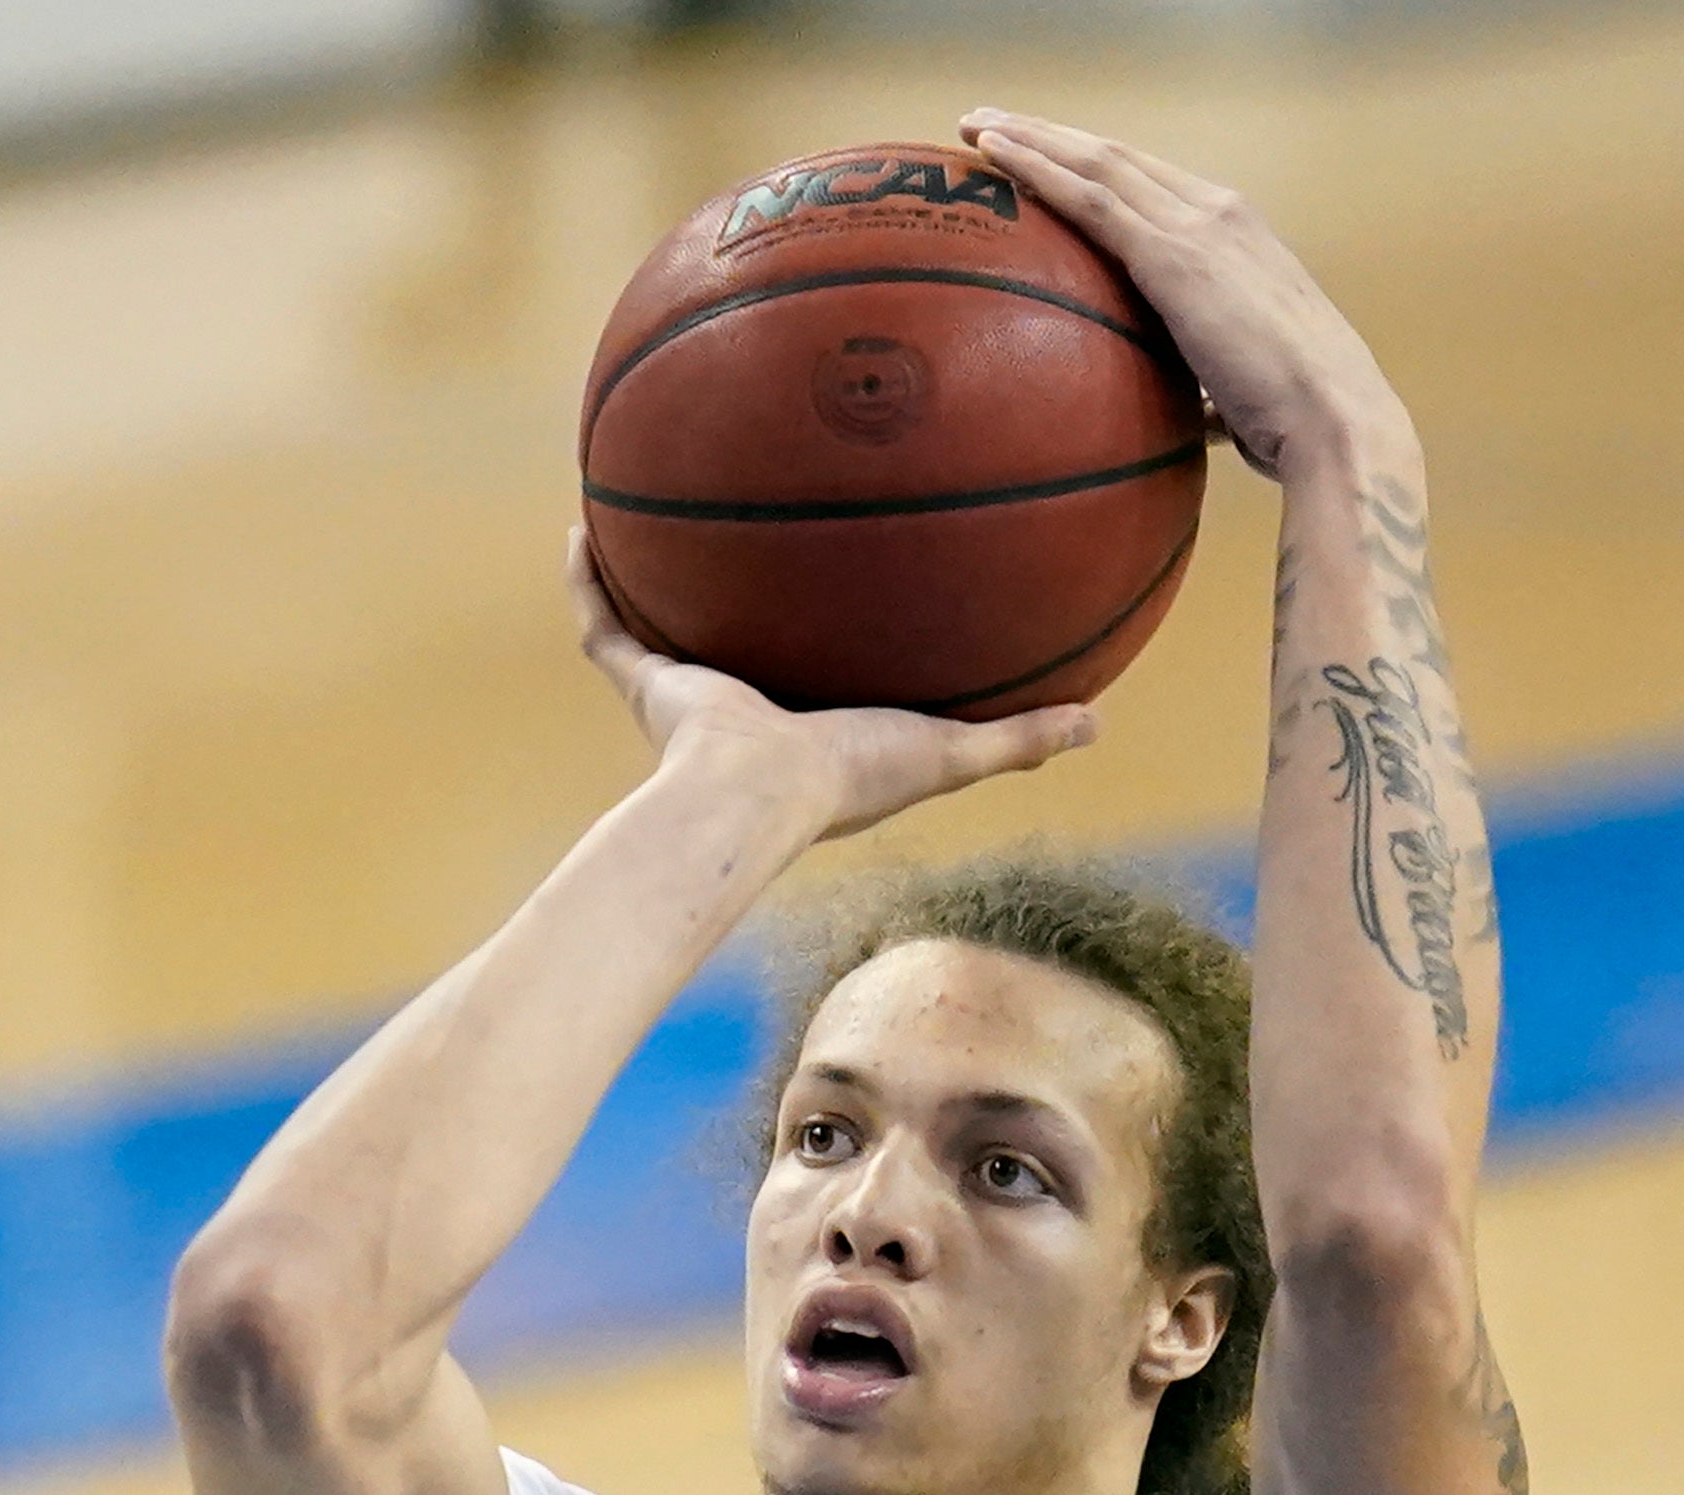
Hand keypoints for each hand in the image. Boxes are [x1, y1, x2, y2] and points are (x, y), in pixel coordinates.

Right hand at [567, 529, 1096, 840]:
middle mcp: (738, 705)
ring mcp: (682, 691)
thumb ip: (1019, 738)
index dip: (823, 645)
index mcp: (805, 726)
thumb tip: (1099, 725)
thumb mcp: (951, 749)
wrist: (754, 793)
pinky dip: (588, 575)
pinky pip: (603, 618)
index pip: (816, 677)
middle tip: (745, 543)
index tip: (838, 599)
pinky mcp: (642, 678)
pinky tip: (585, 522)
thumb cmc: (850, 779)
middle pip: (730, 642)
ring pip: (654, 624)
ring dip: (646, 577)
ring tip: (644, 512)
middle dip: (730, 600)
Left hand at [958, 110, 1409, 484]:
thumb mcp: (1244, 389)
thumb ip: (1209, 385)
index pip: (1152, 185)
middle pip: (1118, 158)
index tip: (1044, 162)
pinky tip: (992, 153)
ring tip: (975, 126)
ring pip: (1097, 162)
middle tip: (989, 124)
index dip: (1095, 167)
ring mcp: (1197, 227)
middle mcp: (1219, 213)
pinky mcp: (1174, 256)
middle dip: (1052, 136)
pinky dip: (1037, 168)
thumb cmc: (1296, 423)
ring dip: (1031, 138)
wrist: (1336, 422)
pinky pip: (1091, 197)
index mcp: (1239, 238)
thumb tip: (1191, 419)